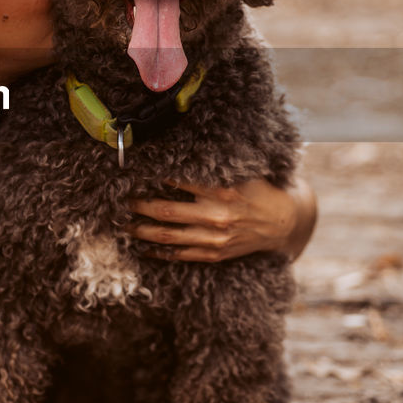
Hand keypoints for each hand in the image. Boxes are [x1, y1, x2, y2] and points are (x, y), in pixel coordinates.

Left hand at [127, 174, 316, 262]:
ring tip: (122, 224)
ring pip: (167, 235)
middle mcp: (216, 215)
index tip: (134, 171)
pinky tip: (142, 247)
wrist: (282, 224)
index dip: (153, 176)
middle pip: (164, 210)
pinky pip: (180, 254)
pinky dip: (158, 251)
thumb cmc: (259, 191)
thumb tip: (182, 148)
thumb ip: (216, 164)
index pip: (178, 180)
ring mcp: (214, 238)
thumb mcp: (243, 171)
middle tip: (119, 200)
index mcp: (222, 189)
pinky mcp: (214, 254)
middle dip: (137, 205)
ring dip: (140, 230)